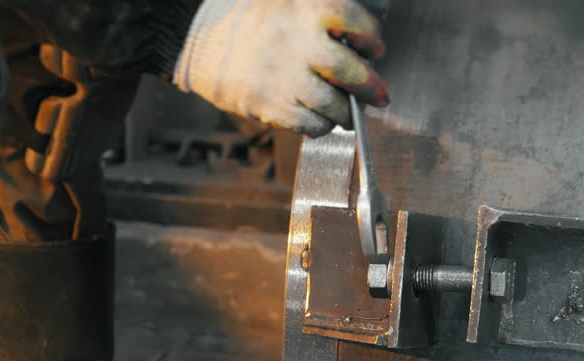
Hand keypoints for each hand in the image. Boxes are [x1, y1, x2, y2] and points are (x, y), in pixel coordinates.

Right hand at [174, 0, 388, 136]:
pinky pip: (310, 124)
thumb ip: (326, 13)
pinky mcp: (269, 103)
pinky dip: (322, 125)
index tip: (374, 49)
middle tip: (378, 94)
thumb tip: (365, 47)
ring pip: (332, 103)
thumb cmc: (257, 24)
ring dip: (346, 111)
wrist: (205, 44)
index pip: (351, 19)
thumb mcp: (289, 0)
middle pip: (346, 68)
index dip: (369, 37)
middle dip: (369, 85)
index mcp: (303, 8)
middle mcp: (294, 40)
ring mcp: (282, 75)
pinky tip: (320, 118)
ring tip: (347, 110)